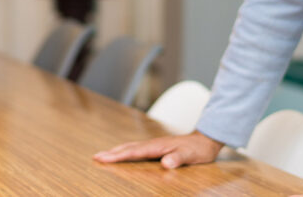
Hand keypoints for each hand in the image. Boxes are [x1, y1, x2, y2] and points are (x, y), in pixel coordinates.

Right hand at [93, 131, 223, 168]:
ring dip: (117, 151)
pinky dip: (126, 151)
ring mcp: (155, 145)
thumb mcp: (191, 156)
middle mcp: (154, 144)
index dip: (118, 156)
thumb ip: (178, 158)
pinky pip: (137, 149)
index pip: (134, 152)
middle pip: (128, 148)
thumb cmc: (199, 149)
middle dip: (112, 152)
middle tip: (96, 157)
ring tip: (104, 155)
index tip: (103, 158)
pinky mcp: (157, 147)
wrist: (206, 139)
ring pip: (131, 147)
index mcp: (158, 146)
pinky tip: (124, 154)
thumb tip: (165, 163)